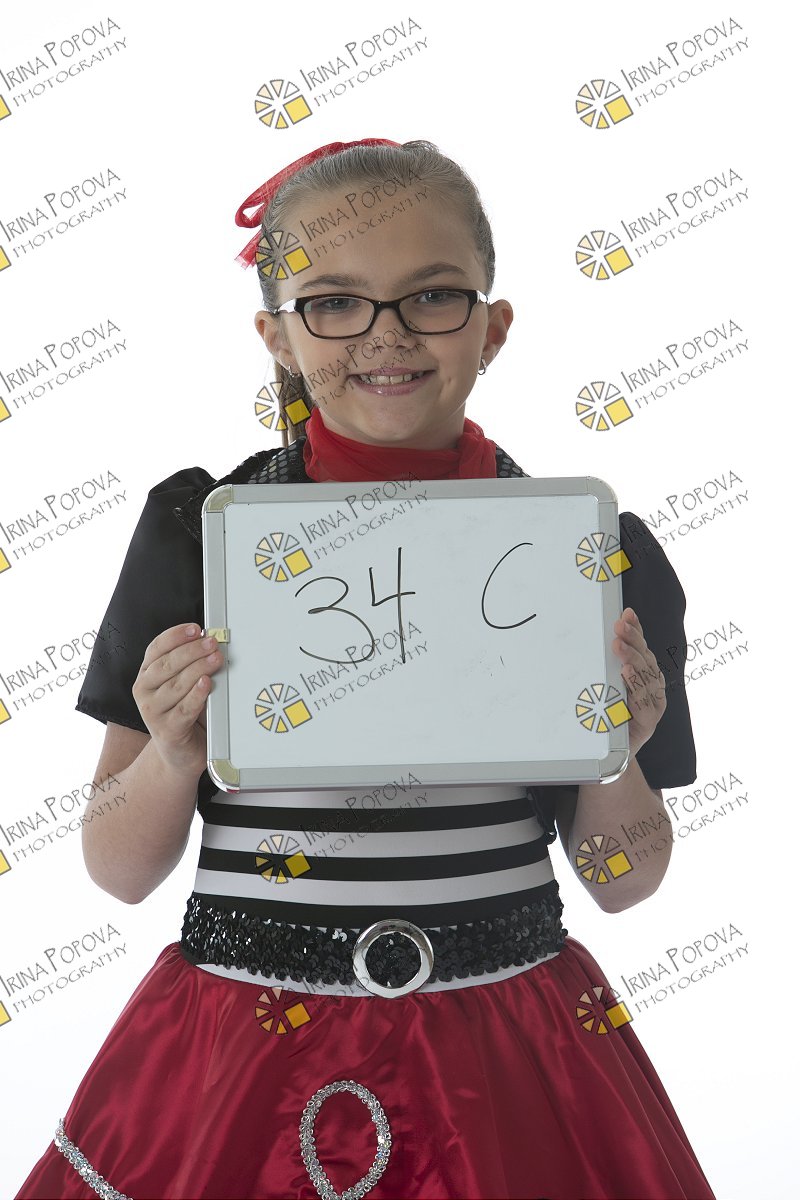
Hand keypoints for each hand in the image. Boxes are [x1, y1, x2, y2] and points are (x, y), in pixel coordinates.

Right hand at [132, 624, 222, 777]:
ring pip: (176, 685)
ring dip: (198, 669)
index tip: (195, 628)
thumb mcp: (183, 685)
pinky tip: (206, 684)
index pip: (156, 648)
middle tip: (212, 643)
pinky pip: (183, 709)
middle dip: (192, 651)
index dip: (175, 636)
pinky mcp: (166, 730)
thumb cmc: (184, 714)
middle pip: (167, 664)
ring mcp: (152, 712)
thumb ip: (191, 665)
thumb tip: (211, 643)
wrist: (179, 754)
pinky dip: (196, 695)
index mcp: (147, 675)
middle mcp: (144, 691)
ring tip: (215, 659)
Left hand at [612, 607, 665, 756]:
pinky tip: (627, 673)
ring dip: (634, 659)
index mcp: (642, 676)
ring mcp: (652, 705)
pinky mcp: (648, 722)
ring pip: (648, 677)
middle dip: (633, 640)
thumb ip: (602, 670)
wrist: (611, 760)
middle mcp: (651, 688)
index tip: (626, 613)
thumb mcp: (602, 690)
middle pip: (646, 659)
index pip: (640, 647)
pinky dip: (636, 686)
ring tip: (620, 646)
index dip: (636, 630)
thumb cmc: (606, 721)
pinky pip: (644, 702)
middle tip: (619, 626)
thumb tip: (591, 645)